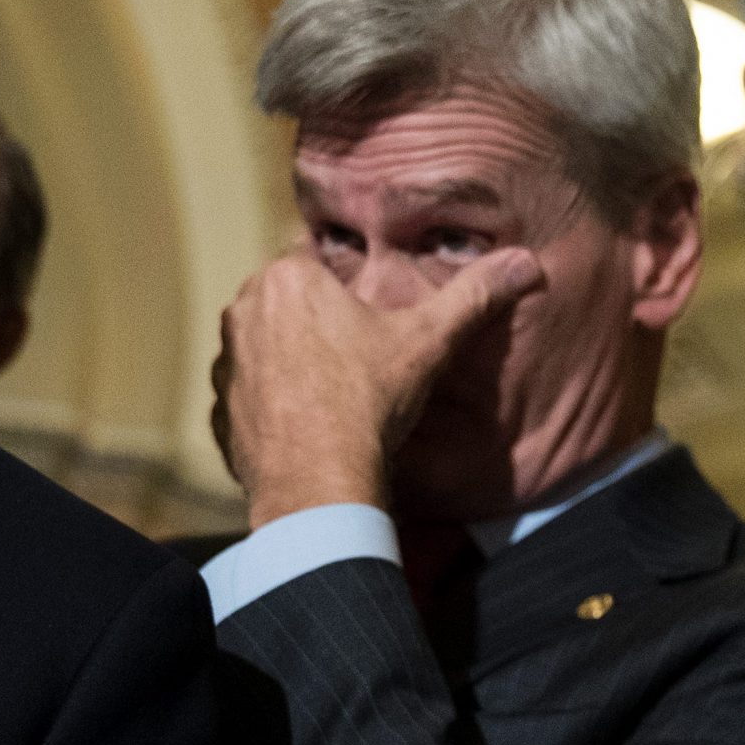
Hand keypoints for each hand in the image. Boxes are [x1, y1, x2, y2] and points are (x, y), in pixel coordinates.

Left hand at [211, 244, 541, 527]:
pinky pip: (250, 397)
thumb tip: (524, 264)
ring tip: (335, 393)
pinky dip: (274, 407)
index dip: (347, 283)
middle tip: (359, 355)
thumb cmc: (368, 403)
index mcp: (288, 279)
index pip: (316, 258)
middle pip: (289, 302)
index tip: (369, 311)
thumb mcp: (428, 342)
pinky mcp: (220, 412)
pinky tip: (309, 426)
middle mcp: (243, 311)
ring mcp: (226, 364)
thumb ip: (473, 296)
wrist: (318, 486)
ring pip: (265, 347)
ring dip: (291, 361)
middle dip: (318, 320)